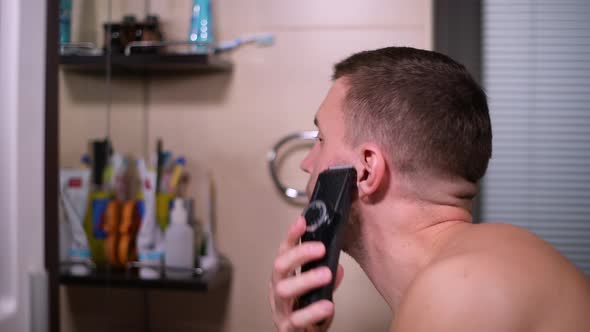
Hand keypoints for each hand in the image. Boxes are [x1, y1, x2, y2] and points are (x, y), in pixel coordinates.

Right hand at [270, 216, 343, 331]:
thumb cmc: (304, 310)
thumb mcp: (315, 289)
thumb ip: (326, 275)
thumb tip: (338, 265)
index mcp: (284, 276)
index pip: (285, 250)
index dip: (292, 236)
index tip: (302, 222)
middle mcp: (278, 289)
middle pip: (280, 266)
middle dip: (299, 254)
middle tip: (320, 249)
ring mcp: (280, 308)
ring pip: (285, 290)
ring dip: (306, 280)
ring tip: (327, 274)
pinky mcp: (287, 327)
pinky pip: (296, 319)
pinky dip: (312, 312)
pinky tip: (327, 306)